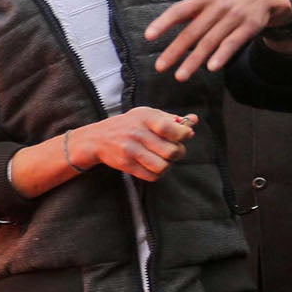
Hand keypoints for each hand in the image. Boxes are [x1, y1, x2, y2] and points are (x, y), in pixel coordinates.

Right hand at [75, 107, 197, 181]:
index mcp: (145, 117)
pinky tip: (152, 167)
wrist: (97, 139)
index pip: (172, 129)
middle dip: (178, 153)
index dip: (184, 135)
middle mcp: (137, 133)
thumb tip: (194, 121)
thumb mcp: (146, 115)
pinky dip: (157, 174)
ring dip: (167, 165)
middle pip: (172, 151)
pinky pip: (151, 176)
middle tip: (173, 151)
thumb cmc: (128, 125)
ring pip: (163, 166)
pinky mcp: (125, 164)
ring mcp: (130, 149)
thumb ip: (171, 118)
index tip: (184, 136)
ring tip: (162, 159)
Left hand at [146, 0, 291, 80]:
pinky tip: (211, 68)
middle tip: (160, 67)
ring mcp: (235, 16)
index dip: (163, 23)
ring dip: (194, 60)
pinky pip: (232, 43)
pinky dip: (221, 55)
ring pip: (210, 41)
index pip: (179, 10)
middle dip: (175, 50)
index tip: (148, 36)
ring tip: (180, 76)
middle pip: (192, 31)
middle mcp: (218, 6)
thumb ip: (191, 11)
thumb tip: (164, 25)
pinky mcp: (249, 26)